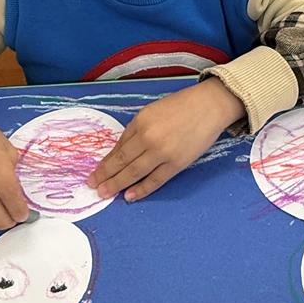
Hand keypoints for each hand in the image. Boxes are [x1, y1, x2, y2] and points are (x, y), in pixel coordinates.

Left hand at [89, 78, 243, 201]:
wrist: (209, 106)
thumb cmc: (180, 106)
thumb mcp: (151, 112)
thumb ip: (136, 131)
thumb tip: (121, 153)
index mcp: (140, 123)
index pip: (118, 148)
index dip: (105, 163)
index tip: (95, 173)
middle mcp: (149, 138)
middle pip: (123, 162)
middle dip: (106, 176)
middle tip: (94, 186)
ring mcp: (163, 153)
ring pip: (135, 173)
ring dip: (118, 185)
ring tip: (105, 193)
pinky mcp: (177, 163)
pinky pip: (156, 180)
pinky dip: (142, 189)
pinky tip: (130, 196)